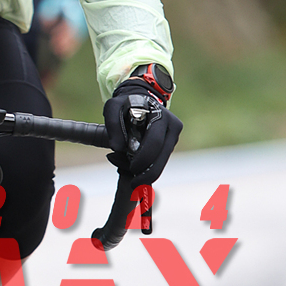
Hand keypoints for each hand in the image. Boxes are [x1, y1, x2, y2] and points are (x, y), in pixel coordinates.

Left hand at [103, 64, 181, 185]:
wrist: (140, 99)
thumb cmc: (125, 104)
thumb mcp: (112, 107)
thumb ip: (112, 124)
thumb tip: (117, 148)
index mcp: (161, 116)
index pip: (154, 143)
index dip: (143, 159)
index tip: (132, 169)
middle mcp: (172, 127)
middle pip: (162, 157)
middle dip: (148, 173)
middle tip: (134, 185)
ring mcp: (173, 137)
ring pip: (162, 162)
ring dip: (146, 170)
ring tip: (130, 174)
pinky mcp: (169, 144)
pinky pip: (159, 160)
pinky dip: (147, 167)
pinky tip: (134, 168)